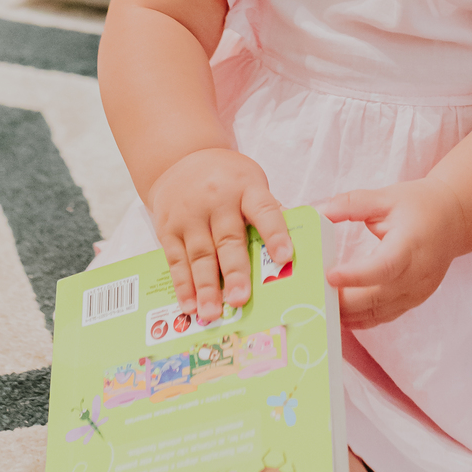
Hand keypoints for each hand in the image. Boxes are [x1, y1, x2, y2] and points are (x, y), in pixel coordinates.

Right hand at [147, 148, 291, 324]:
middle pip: (228, 239)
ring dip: (206, 286)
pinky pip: (176, 260)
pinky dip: (183, 285)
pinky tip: (190, 305)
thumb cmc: (228, 180)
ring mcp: (190, 215)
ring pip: (200, 254)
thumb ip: (271, 212)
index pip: (264, 210)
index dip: (275, 233)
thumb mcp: (253, 184)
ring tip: (212, 313)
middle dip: (234, 271)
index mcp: (247, 188)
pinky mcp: (168, 228)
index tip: (285, 257)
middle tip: (241, 299)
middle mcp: (217, 200)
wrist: (182, 158)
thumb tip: (302, 241)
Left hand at [322, 179, 463, 327]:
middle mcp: (417, 274)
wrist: (453, 220)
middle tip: (312, 297)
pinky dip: (361, 319)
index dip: (356, 276)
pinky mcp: (414, 301)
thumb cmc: (419, 206)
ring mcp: (417, 292)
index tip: (329, 275)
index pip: (384, 267)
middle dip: (343, 301)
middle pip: (377, 297)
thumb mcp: (386, 197)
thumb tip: (319, 212)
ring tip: (319, 308)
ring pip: (378, 313)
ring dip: (348, 314)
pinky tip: (339, 315)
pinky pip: (384, 316)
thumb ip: (351, 204)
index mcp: (411, 245)